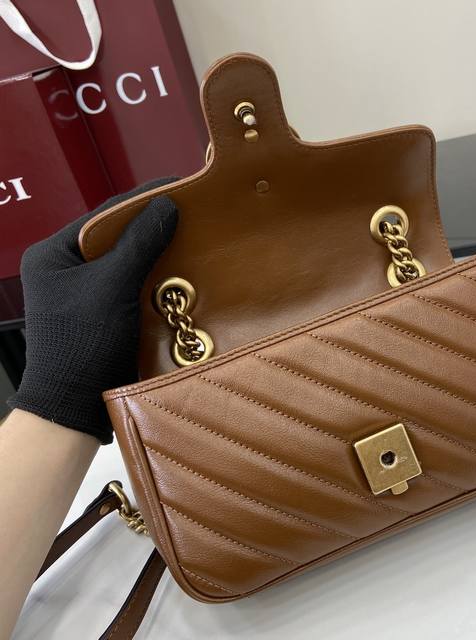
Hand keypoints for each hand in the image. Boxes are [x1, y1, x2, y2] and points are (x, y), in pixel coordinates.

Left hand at [8, 178, 177, 443]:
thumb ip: (139, 243)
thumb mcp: (112, 285)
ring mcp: (85, 292)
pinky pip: (133, 284)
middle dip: (153, 226)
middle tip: (191, 213)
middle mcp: (67, 268)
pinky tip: (182, 272)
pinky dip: (156, 278)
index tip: (180, 186)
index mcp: (55, 253)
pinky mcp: (104, 312)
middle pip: (116, 236)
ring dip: (158, 253)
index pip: (104, 215)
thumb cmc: (83, 341)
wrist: (75, 404)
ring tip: (193, 238)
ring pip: (127, 261)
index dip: (143, 200)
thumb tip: (168, 205)